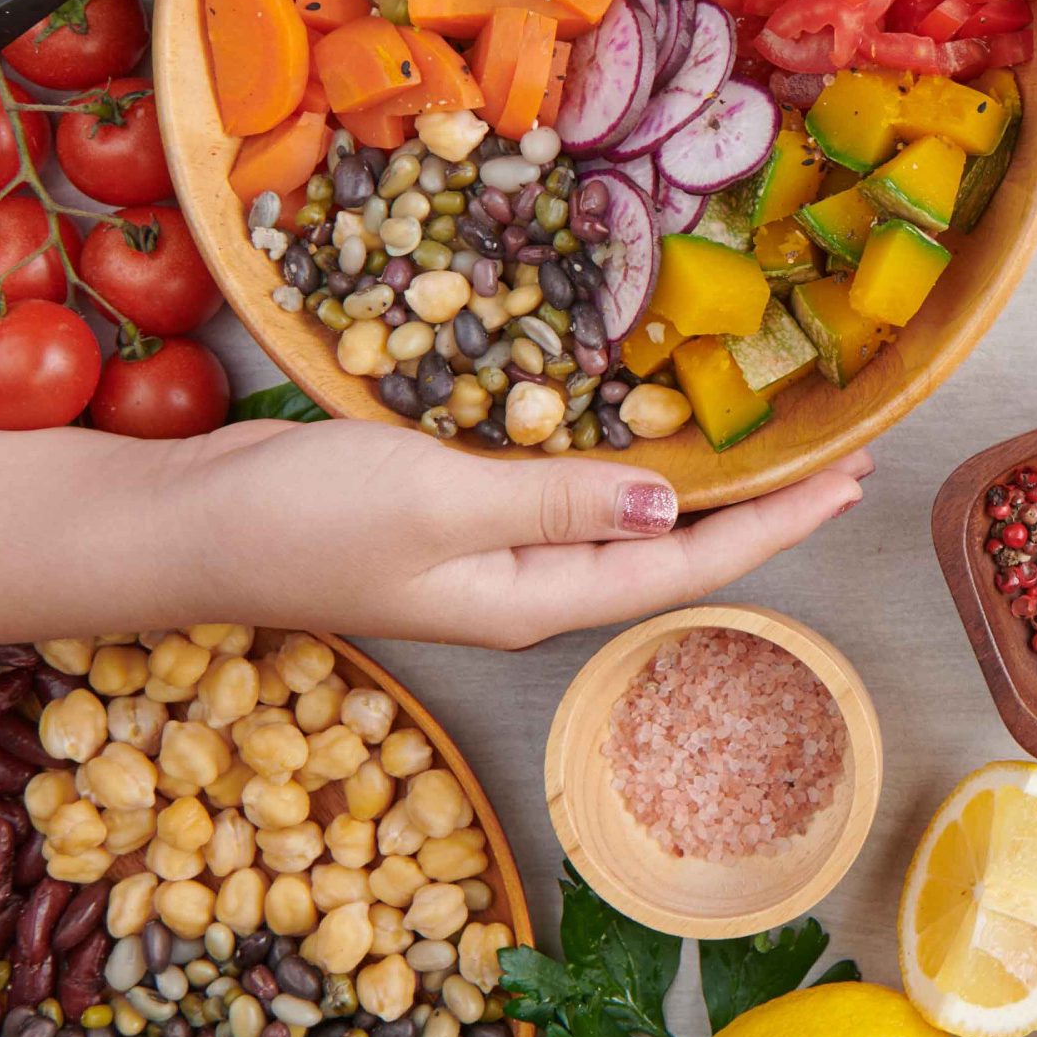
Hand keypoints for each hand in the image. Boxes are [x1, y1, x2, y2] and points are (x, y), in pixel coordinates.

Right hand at [0, 408, 869, 649]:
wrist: (185, 525)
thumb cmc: (301, 519)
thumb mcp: (437, 501)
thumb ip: (553, 503)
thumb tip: (664, 504)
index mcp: (539, 598)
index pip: (688, 561)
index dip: (778, 523)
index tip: (851, 479)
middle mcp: (533, 588)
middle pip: (674, 550)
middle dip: (764, 508)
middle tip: (841, 456)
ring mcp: (497, 556)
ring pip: (629, 525)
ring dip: (705, 489)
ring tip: (776, 447)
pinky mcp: (461, 518)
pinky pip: (573, 498)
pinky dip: (629, 467)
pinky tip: (654, 438)